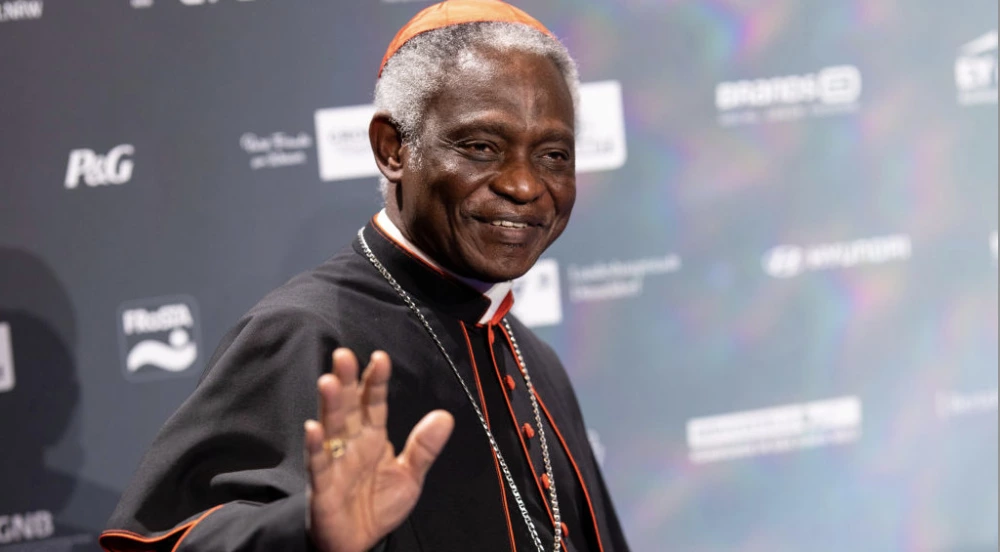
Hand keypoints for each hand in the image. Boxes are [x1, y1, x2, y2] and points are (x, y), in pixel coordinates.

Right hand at [304, 348, 453, 551]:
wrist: (358, 543)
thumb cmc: (377, 505)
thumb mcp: (409, 475)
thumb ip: (423, 447)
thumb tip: (445, 416)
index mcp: (372, 437)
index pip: (374, 403)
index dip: (376, 381)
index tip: (380, 358)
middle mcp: (350, 444)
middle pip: (348, 408)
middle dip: (346, 381)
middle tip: (343, 356)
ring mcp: (334, 463)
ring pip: (331, 429)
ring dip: (329, 405)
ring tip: (329, 381)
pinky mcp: (323, 488)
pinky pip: (318, 465)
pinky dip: (315, 448)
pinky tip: (313, 429)